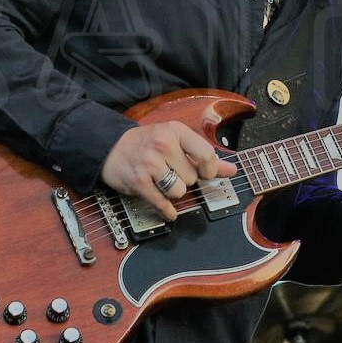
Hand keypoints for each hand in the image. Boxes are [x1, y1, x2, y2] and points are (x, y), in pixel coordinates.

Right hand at [99, 122, 236, 220]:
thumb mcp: (176, 141)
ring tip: (163, 182)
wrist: (110, 147)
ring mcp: (149, 163)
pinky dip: (167, 211)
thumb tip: (231, 170)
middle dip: (185, 179)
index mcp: (176, 131)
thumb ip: (204, 156)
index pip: (206, 154)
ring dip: (174, 192)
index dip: (210, 169)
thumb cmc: (147, 144)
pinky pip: (162, 203)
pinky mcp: (138, 181)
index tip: (206, 173)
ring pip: (179, 191)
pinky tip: (168, 211)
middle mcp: (163, 144)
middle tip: (172, 172)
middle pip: (192, 177)